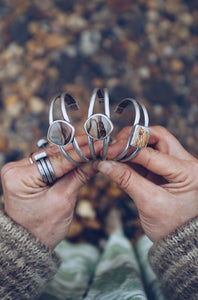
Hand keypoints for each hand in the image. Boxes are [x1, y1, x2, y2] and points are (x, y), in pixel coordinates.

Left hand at [1, 136, 101, 248]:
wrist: (29, 242)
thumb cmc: (42, 229)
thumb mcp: (63, 201)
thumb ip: (79, 176)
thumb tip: (96, 159)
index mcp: (20, 176)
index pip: (58, 159)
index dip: (82, 152)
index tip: (100, 145)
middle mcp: (17, 167)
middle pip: (55, 152)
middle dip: (79, 147)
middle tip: (101, 141)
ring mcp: (21, 168)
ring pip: (54, 153)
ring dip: (75, 150)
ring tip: (95, 145)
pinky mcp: (28, 171)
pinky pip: (51, 160)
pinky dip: (68, 157)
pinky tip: (83, 152)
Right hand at [97, 126, 197, 240]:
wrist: (180, 241)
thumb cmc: (171, 227)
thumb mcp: (149, 203)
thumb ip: (127, 180)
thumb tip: (104, 164)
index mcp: (188, 171)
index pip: (153, 152)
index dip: (128, 149)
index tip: (108, 151)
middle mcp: (185, 162)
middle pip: (157, 137)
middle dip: (133, 138)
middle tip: (113, 145)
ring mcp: (176, 165)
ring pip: (153, 143)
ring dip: (132, 146)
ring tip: (114, 153)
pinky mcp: (166, 170)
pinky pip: (148, 156)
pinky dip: (133, 157)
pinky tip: (120, 160)